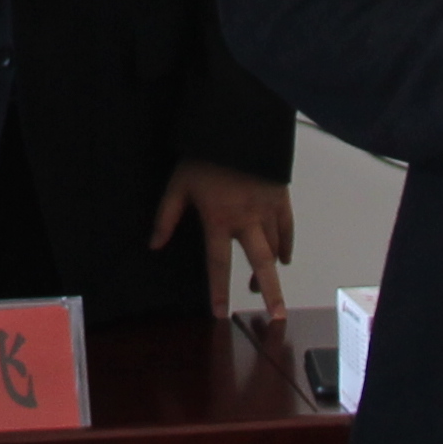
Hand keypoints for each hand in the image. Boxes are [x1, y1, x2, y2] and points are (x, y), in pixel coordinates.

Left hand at [153, 160, 294, 319]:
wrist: (237, 126)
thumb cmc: (204, 155)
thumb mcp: (178, 184)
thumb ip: (166, 216)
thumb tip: (154, 244)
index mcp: (219, 219)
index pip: (219, 264)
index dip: (219, 291)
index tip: (221, 314)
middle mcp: (246, 220)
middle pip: (261, 264)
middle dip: (270, 292)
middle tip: (277, 317)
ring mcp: (267, 209)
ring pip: (274, 248)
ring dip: (270, 271)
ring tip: (263, 289)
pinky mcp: (280, 197)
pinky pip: (288, 228)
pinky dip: (287, 245)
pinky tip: (284, 258)